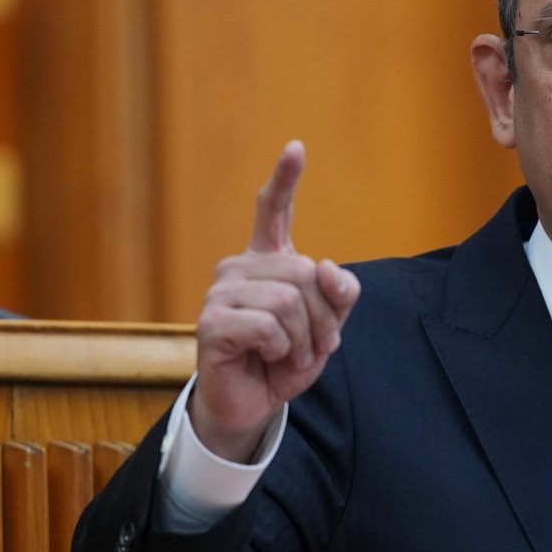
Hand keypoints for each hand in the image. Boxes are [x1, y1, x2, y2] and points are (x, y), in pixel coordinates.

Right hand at [188, 141, 359, 460]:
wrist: (252, 404)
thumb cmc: (285, 361)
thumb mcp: (326, 327)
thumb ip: (339, 295)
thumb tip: (329, 269)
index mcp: (267, 262)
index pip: (274, 212)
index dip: (285, 179)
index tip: (296, 147)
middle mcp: (240, 268)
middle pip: (307, 274)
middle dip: (322, 318)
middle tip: (310, 345)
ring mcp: (221, 292)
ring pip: (289, 301)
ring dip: (302, 339)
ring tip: (286, 354)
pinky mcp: (212, 322)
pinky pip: (268, 327)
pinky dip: (280, 350)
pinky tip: (265, 358)